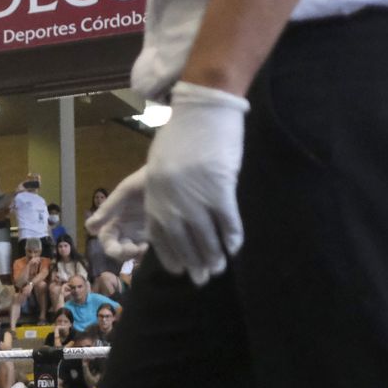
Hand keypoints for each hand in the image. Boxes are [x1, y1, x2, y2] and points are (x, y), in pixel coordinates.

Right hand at [86, 174, 149, 261]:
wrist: (168, 177)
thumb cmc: (143, 181)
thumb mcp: (125, 192)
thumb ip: (108, 209)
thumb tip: (89, 228)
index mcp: (112, 218)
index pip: (106, 239)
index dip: (110, 247)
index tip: (120, 248)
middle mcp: (122, 228)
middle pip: (116, 249)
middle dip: (123, 254)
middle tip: (135, 250)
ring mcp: (137, 232)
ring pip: (129, 252)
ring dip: (133, 254)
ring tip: (143, 247)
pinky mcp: (152, 234)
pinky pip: (143, 249)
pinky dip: (143, 252)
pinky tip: (149, 245)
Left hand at [141, 81, 249, 285]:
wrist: (203, 109)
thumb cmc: (181, 134)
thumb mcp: (160, 163)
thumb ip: (163, 190)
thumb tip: (172, 211)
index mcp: (153, 194)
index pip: (159, 235)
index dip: (171, 256)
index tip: (180, 270)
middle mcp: (171, 200)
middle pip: (182, 241)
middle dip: (193, 262)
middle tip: (203, 278)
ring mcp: (195, 196)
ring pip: (205, 236)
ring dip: (213, 256)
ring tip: (219, 268)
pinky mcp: (219, 189)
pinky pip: (227, 221)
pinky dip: (232, 237)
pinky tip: (235, 248)